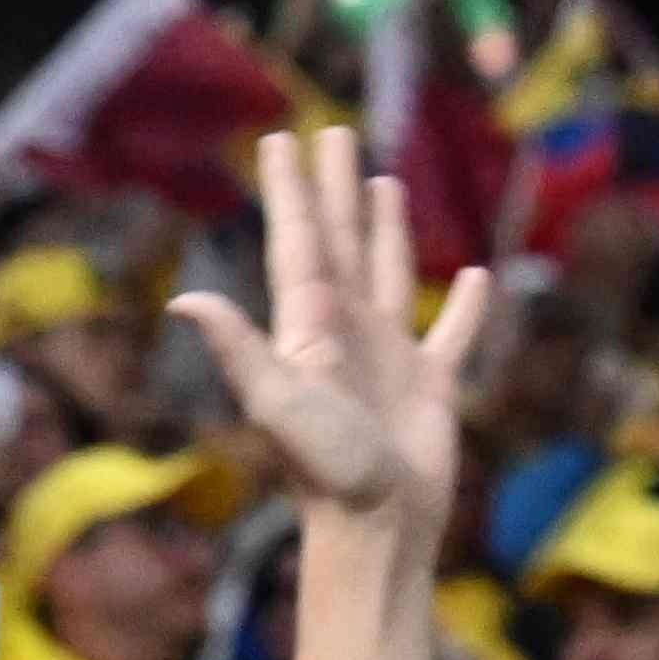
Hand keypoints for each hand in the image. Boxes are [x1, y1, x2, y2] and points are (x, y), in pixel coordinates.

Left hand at [167, 122, 488, 528]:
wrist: (375, 525)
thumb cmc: (326, 467)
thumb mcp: (278, 401)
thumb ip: (238, 347)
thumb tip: (184, 300)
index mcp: (308, 329)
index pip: (298, 243)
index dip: (290, 191)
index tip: (281, 140)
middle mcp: (344, 334)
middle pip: (339, 243)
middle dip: (332, 189)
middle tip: (330, 134)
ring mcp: (387, 357)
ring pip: (388, 273)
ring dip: (386, 228)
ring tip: (383, 182)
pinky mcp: (430, 385)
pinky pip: (453, 333)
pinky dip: (467, 306)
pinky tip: (474, 277)